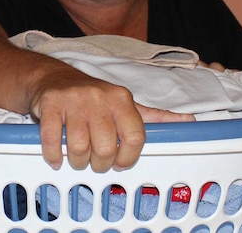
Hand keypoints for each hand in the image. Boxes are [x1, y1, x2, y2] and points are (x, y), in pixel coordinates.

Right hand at [29, 68, 191, 172]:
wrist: (53, 78)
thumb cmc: (94, 98)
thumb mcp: (125, 104)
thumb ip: (154, 117)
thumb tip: (190, 122)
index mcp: (123, 99)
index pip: (135, 137)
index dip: (128, 158)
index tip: (119, 162)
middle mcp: (100, 98)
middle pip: (105, 148)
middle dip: (99, 164)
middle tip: (95, 161)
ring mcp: (74, 100)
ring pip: (78, 148)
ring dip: (77, 161)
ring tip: (76, 158)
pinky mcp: (50, 104)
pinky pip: (52, 140)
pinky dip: (54, 156)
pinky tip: (57, 158)